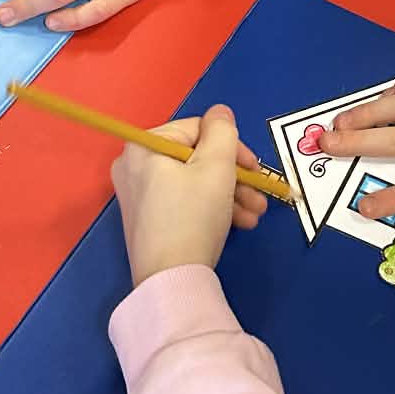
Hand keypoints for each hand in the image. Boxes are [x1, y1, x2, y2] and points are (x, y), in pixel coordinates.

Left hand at [112, 105, 267, 287]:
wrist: (171, 280)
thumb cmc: (193, 216)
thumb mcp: (217, 167)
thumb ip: (223, 131)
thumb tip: (220, 114)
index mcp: (144, 145)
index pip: (197, 130)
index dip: (231, 146)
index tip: (255, 168)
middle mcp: (134, 165)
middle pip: (197, 158)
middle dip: (235, 177)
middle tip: (260, 195)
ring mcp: (139, 194)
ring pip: (195, 182)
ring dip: (230, 195)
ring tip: (255, 215)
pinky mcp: (148, 220)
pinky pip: (185, 201)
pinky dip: (213, 208)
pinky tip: (240, 223)